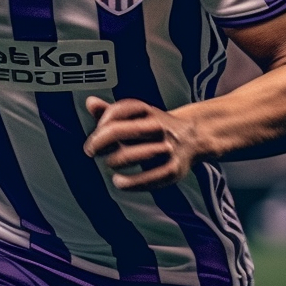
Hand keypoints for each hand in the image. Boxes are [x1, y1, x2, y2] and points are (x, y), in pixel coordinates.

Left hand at [82, 96, 203, 191]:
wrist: (194, 137)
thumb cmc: (157, 127)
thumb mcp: (138, 115)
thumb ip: (113, 111)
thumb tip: (90, 102)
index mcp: (148, 111)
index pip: (117, 111)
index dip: (101, 124)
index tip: (94, 136)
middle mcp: (157, 127)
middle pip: (119, 131)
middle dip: (99, 143)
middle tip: (91, 151)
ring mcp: (166, 148)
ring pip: (130, 155)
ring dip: (113, 161)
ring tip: (110, 163)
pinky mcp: (174, 169)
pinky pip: (148, 178)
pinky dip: (128, 182)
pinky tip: (119, 181)